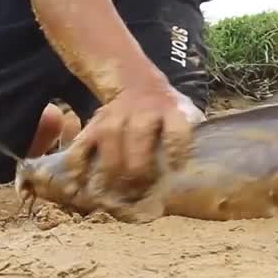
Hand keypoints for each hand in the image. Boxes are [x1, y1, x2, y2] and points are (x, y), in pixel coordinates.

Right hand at [65, 83, 204, 196]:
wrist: (135, 84)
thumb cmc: (167, 112)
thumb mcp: (185, 114)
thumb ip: (192, 136)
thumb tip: (200, 175)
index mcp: (171, 111)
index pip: (175, 129)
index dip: (176, 149)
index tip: (175, 168)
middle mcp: (142, 112)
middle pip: (139, 137)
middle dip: (138, 166)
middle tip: (138, 190)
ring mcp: (114, 118)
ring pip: (110, 139)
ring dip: (112, 169)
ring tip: (114, 193)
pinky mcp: (93, 127)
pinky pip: (81, 146)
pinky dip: (78, 167)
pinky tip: (78, 187)